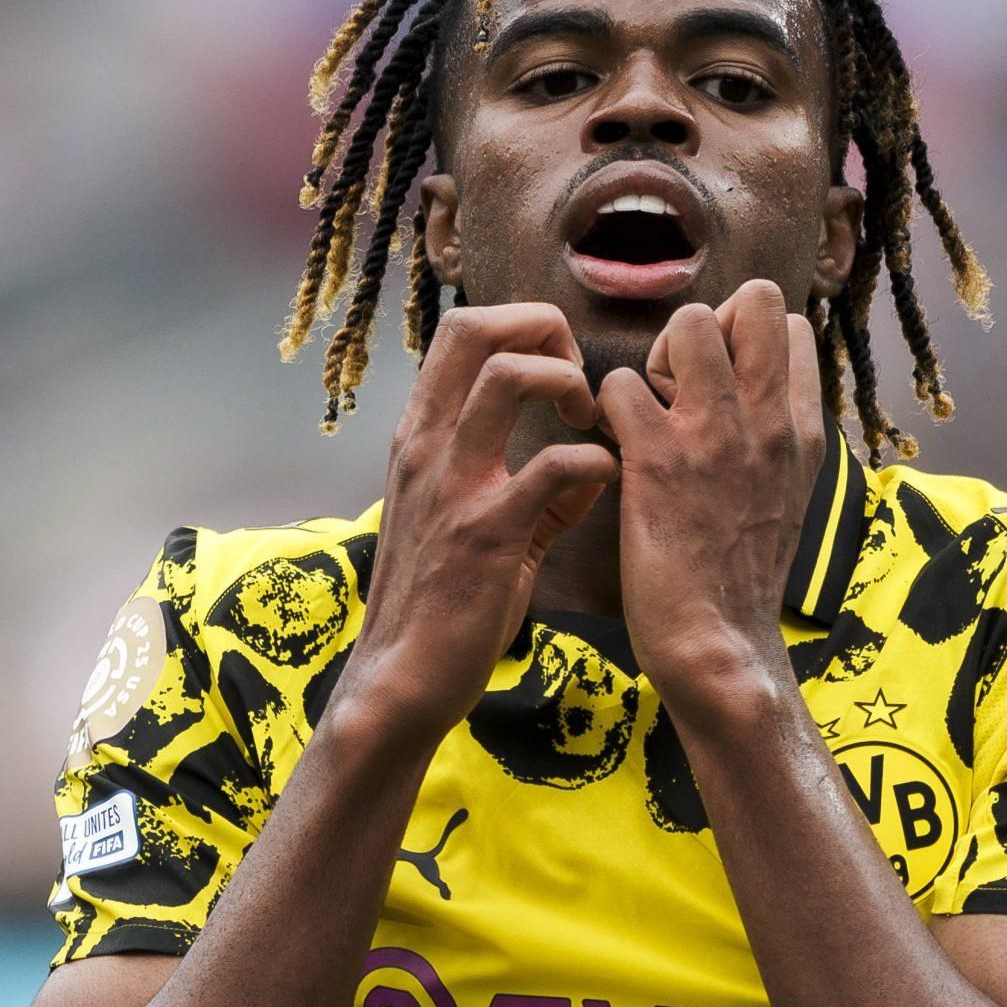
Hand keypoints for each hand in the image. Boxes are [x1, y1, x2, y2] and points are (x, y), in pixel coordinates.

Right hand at [337, 304, 618, 751]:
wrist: (401, 680)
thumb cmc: (440, 606)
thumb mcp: (478, 528)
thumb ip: (537, 493)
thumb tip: (590, 467)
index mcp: (422, 437)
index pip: (461, 331)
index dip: (524, 328)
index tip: (562, 372)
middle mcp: (427, 446)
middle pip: (476, 327)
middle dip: (543, 327)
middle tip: (577, 380)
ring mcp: (453, 485)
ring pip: (507, 373)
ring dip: (565, 379)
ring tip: (585, 420)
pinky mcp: (487, 533)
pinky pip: (553, 465)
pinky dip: (594, 461)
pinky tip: (604, 483)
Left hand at [596, 279, 826, 715]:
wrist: (721, 644)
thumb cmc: (743, 577)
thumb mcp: (790, 496)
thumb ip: (776, 439)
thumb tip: (753, 395)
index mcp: (804, 429)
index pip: (790, 326)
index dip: (744, 338)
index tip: (717, 386)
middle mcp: (769, 420)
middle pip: (753, 298)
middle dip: (707, 324)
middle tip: (678, 384)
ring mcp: (715, 435)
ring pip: (687, 322)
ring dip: (654, 357)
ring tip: (646, 411)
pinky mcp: (657, 460)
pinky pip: (618, 384)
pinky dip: (605, 407)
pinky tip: (611, 446)